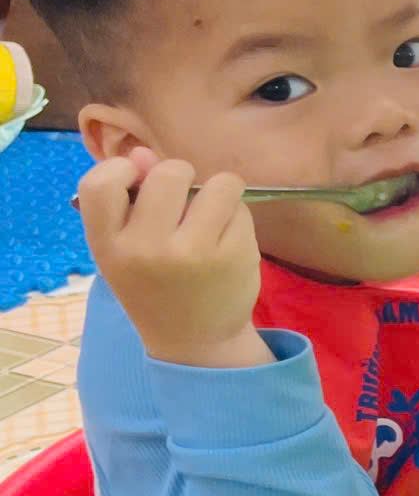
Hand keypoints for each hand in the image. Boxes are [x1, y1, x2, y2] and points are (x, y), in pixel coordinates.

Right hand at [75, 151, 267, 368]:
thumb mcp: (127, 249)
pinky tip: (227, 241)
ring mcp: (194, 253)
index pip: (99, 183)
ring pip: (220, 183)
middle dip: (181, 176)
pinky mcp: (234, 256)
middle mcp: (147, 249)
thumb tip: (143, 153)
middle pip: (170, 172)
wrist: (195, 341)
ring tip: (211, 216)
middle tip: (184, 201)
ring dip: (219, 192)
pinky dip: (237, 217)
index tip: (138, 182)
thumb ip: (131, 200)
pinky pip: (242, 209)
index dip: (121, 170)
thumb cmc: (155, 284)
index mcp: (108, 245)